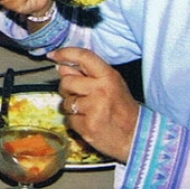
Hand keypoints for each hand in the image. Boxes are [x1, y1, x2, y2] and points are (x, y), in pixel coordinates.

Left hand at [51, 47, 139, 162]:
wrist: (136, 135)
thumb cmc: (121, 109)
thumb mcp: (111, 85)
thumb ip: (87, 74)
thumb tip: (62, 66)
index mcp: (108, 76)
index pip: (84, 57)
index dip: (65, 53)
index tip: (54, 55)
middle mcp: (101, 90)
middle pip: (66, 81)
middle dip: (67, 88)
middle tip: (80, 95)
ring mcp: (94, 108)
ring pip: (65, 102)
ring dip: (72, 107)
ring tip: (88, 111)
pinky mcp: (87, 126)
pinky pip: (69, 119)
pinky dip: (75, 121)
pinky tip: (89, 122)